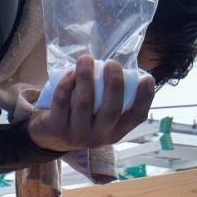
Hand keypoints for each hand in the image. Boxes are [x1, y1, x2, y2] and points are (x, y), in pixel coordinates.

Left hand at [27, 56, 154, 152]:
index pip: (135, 117)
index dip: (145, 98)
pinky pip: (62, 101)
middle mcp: (98, 138)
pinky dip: (67, 83)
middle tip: (112, 63)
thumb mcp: (99, 115)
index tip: (147, 78)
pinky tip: (71, 72)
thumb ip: (111, 98)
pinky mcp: (56, 129)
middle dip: (114, 84)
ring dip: (86, 77)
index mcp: (115, 132)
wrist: (48, 138)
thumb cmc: (80, 117)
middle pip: (111, 110)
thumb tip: (125, 69)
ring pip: (84, 103)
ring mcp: (76, 136)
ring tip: (86, 58)